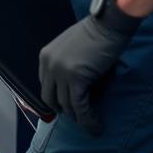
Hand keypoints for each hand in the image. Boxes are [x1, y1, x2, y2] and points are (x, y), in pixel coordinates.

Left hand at [38, 15, 135, 133]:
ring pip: (67, 105)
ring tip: (92, 124)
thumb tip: (70, 91)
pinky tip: (96, 126)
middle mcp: (49, 64)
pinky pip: (80, 106)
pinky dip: (88, 120)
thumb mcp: (70, 48)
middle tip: (79, 116)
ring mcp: (61, 71)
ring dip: (80, 118)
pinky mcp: (76, 78)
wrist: (107, 25)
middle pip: (50, 99)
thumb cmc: (94, 35)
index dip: (56, 99)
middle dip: (64, 110)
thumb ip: (65, 65)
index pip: (45, 86)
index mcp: (45, 56)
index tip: (68, 107)